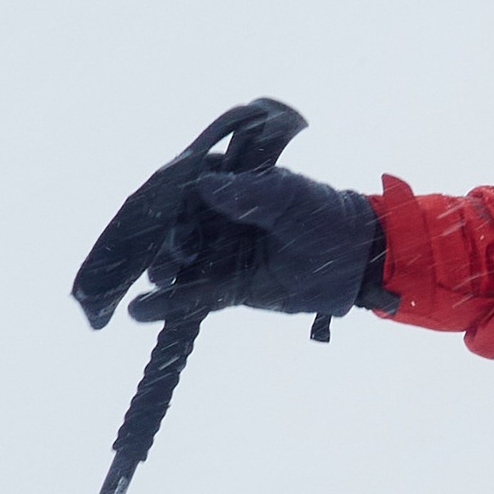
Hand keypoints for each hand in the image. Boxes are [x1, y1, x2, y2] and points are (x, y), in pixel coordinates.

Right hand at [126, 156, 379, 323]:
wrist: (355, 260)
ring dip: (161, 267)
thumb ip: (248, 192)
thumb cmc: (323, 215)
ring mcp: (221, 253)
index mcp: (229, 183)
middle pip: (175, 225)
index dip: (165, 197)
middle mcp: (217, 217)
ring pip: (180, 261)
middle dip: (162, 237)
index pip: (185, 186)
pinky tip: (138, 311)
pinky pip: (193, 295)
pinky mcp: (228, 287)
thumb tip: (205, 184)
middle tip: (173, 248)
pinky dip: (167, 303)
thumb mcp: (288, 197)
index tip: (152, 208)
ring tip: (159, 274)